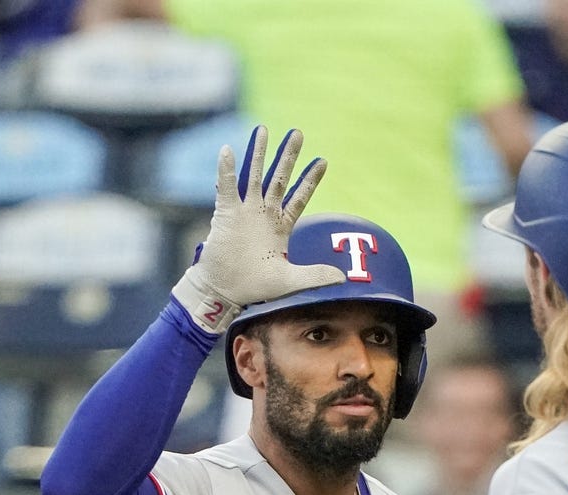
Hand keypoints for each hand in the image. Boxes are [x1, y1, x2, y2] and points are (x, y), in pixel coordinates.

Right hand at [171, 125, 342, 332]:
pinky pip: (226, 187)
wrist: (225, 292)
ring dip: (258, 153)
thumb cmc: (255, 287)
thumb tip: (343, 278)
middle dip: (289, 156)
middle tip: (298, 133)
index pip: (299, 197)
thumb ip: (316, 276)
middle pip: (279, 178)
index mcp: (281, 226)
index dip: (311, 180)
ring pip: (254, 175)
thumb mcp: (291, 281)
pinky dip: (226, 169)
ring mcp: (245, 212)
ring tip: (263, 129)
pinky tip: (228, 149)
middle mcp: (264, 214)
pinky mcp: (226, 214)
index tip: (323, 161)